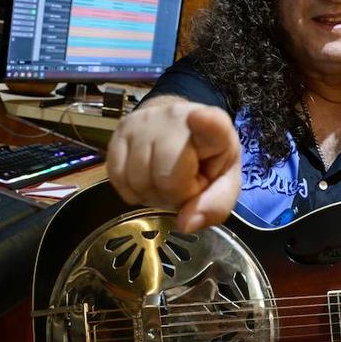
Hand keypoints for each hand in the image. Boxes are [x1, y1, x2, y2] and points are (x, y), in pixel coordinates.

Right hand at [105, 97, 241, 232]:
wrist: (179, 129)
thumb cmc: (205, 158)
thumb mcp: (224, 183)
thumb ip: (214, 206)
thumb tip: (186, 223)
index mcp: (215, 128)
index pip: (212, 124)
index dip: (207, 123)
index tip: (201, 118)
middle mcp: (176, 117)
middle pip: (166, 176)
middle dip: (173, 194)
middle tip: (182, 187)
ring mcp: (144, 122)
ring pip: (137, 179)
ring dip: (150, 194)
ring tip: (163, 181)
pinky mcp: (120, 130)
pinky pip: (116, 176)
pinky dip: (131, 190)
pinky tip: (145, 179)